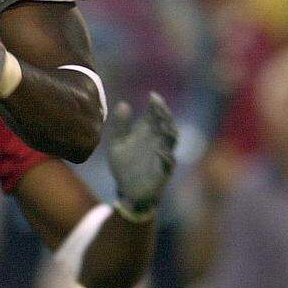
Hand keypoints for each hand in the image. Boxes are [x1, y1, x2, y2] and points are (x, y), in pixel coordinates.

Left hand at [107, 92, 177, 216]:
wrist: (127, 191)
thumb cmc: (124, 166)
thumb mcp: (116, 143)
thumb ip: (120, 125)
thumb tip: (123, 104)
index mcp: (146, 134)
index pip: (155, 116)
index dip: (156, 106)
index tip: (152, 96)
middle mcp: (156, 143)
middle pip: (165, 125)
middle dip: (164, 115)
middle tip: (159, 105)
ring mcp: (161, 157)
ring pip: (171, 141)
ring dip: (168, 132)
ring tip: (163, 122)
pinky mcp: (163, 172)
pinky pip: (168, 163)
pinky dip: (166, 156)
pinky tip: (160, 150)